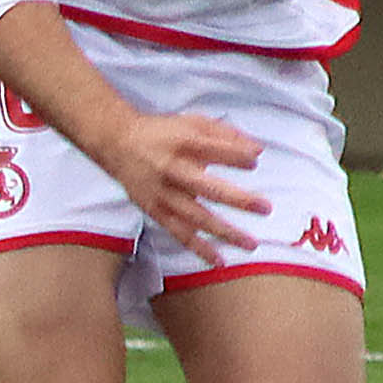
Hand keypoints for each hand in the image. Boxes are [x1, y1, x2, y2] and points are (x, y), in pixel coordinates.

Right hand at [86, 109, 268, 264]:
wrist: (117, 143)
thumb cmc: (162, 133)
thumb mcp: (192, 122)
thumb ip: (225, 134)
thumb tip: (257, 150)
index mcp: (182, 143)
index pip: (214, 150)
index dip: (237, 156)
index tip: (254, 160)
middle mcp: (172, 169)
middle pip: (206, 187)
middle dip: (237, 199)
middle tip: (265, 208)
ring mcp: (163, 194)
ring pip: (195, 217)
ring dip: (224, 231)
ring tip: (251, 244)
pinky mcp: (155, 210)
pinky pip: (179, 233)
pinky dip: (198, 248)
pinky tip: (219, 260)